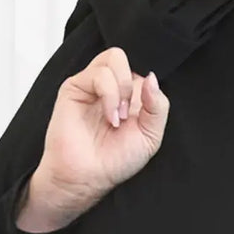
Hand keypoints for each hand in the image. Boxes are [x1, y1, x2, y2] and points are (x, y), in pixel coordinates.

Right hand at [39, 47, 169, 203]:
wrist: (89, 177)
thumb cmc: (115, 160)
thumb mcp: (151, 135)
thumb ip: (158, 105)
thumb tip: (152, 77)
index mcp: (130, 95)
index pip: (142, 70)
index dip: (148, 88)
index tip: (145, 112)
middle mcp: (111, 87)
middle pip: (125, 56)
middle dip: (132, 84)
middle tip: (127, 113)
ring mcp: (92, 85)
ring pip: (114, 57)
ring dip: (121, 89)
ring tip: (117, 118)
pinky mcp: (75, 87)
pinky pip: (98, 74)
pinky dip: (109, 95)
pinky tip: (109, 117)